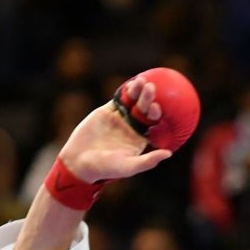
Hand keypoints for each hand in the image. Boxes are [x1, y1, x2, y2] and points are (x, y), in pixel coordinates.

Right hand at [56, 77, 174, 183]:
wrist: (80, 161)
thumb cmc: (106, 168)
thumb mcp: (128, 166)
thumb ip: (148, 161)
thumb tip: (169, 154)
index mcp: (141, 138)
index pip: (153, 123)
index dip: (156, 114)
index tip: (156, 107)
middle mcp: (133, 127)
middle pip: (144, 109)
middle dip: (149, 98)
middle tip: (151, 87)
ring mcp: (121, 118)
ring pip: (132, 101)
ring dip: (138, 91)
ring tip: (140, 81)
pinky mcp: (108, 112)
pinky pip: (118, 99)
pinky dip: (124, 92)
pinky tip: (129, 85)